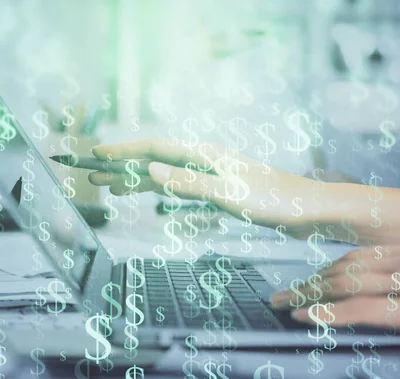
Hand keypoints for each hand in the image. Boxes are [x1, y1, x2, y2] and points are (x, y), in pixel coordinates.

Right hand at [89, 137, 316, 235]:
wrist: (306, 209)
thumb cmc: (273, 200)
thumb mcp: (228, 193)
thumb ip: (187, 181)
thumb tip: (150, 168)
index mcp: (204, 155)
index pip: (155, 149)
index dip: (124, 152)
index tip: (98, 154)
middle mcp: (204, 161)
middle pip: (154, 160)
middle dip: (123, 167)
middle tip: (93, 174)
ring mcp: (210, 175)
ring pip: (164, 174)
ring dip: (137, 180)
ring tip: (111, 187)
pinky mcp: (217, 189)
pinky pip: (179, 187)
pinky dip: (159, 189)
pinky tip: (150, 192)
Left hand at [271, 241, 399, 347]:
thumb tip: (372, 287)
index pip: (357, 259)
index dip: (324, 272)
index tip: (303, 283)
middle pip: (347, 270)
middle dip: (310, 283)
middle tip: (283, 294)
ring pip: (349, 285)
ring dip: (311, 296)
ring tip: (286, 305)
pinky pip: (363, 310)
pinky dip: (330, 314)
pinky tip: (309, 317)